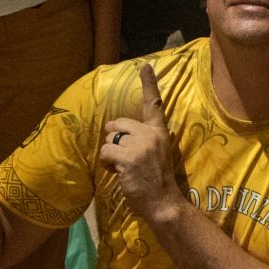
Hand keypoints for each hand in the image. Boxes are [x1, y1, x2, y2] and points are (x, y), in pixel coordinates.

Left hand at [99, 62, 187, 225]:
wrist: (163, 202)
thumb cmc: (156, 180)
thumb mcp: (155, 153)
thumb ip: (139, 138)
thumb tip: (110, 127)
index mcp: (160, 132)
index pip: (154, 104)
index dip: (148, 84)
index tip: (144, 67)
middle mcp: (151, 134)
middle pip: (119, 124)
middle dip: (115, 139)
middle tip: (125, 158)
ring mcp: (140, 145)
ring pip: (110, 140)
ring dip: (111, 155)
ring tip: (124, 169)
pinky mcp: (128, 158)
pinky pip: (106, 153)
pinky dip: (107, 164)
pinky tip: (119, 173)